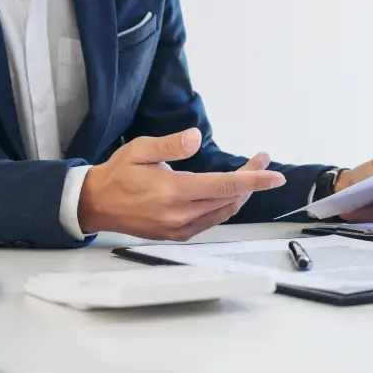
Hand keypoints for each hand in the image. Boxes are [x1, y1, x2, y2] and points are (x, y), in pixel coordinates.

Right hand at [78, 128, 285, 240]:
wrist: (96, 204)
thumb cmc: (118, 174)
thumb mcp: (140, 149)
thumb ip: (170, 144)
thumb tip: (196, 138)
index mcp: (173, 192)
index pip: (225, 186)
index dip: (254, 180)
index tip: (275, 176)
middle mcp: (180, 214)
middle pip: (230, 199)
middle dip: (252, 180)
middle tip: (262, 161)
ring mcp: (180, 228)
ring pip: (224, 212)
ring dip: (241, 194)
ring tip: (251, 173)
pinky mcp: (178, 235)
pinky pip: (212, 221)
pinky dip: (226, 206)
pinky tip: (230, 192)